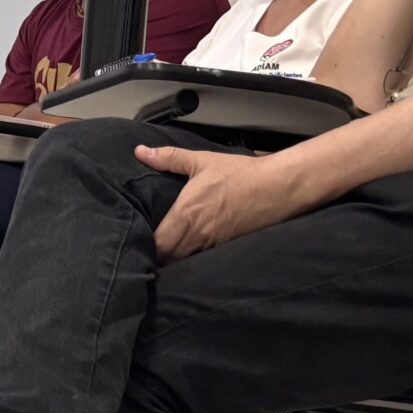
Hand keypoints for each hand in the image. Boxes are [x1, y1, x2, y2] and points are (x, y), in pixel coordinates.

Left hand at [139, 143, 303, 262]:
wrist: (278, 187)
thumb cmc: (239, 174)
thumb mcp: (201, 161)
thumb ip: (168, 158)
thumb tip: (140, 151)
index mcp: (186, 214)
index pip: (157, 243)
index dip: (142, 246)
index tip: (133, 242)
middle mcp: (197, 234)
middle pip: (167, 257)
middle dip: (154, 257)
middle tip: (141, 252)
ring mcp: (213, 244)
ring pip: (184, 261)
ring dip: (171, 260)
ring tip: (159, 257)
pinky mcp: (226, 247)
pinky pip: (202, 259)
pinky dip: (191, 260)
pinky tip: (185, 254)